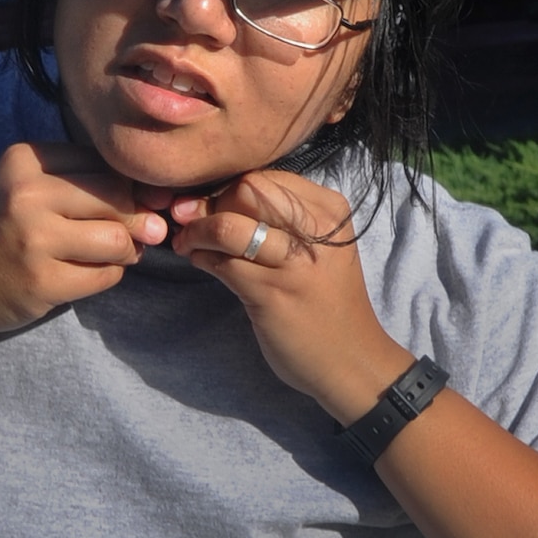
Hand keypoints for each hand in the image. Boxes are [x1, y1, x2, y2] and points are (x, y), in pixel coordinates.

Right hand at [0, 143, 167, 340]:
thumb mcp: (20, 188)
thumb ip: (78, 183)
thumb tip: (155, 201)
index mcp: (24, 160)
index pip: (103, 163)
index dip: (127, 186)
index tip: (129, 205)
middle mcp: (28, 194)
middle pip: (117, 197)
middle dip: (135, 219)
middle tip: (132, 234)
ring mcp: (34, 239)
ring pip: (118, 238)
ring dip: (126, 251)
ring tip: (112, 255)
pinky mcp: (43, 281)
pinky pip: (106, 276)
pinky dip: (109, 275)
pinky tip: (88, 273)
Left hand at [168, 171, 410, 417]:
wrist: (351, 360)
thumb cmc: (327, 303)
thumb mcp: (317, 250)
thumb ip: (280, 221)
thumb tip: (215, 200)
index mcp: (329, 210)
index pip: (266, 177)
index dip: (229, 186)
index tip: (209, 203)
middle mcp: (317, 230)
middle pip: (247, 190)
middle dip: (210, 202)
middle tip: (189, 219)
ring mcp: (294, 263)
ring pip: (229, 226)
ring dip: (196, 231)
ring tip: (186, 242)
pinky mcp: (272, 293)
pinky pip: (223, 263)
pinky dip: (200, 257)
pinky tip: (198, 261)